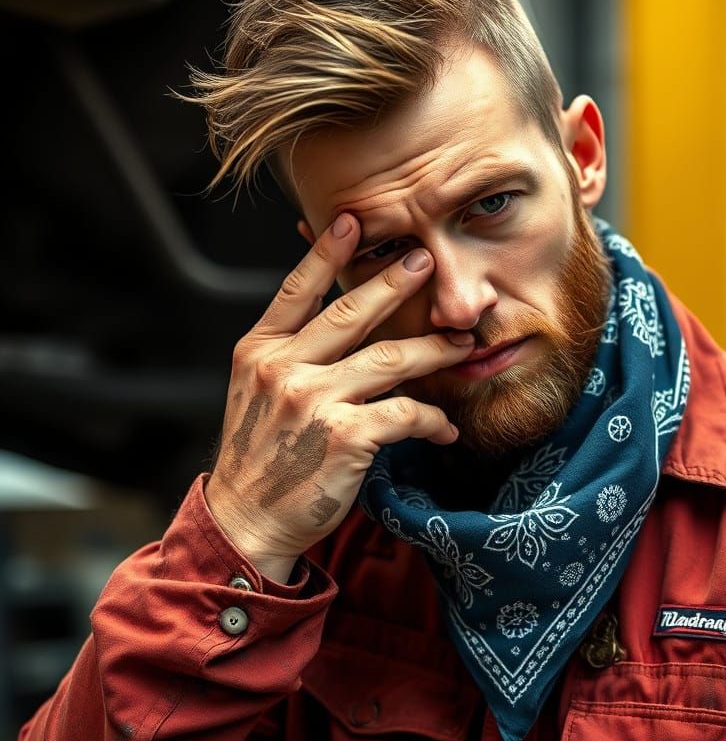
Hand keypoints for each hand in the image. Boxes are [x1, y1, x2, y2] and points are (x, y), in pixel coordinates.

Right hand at [204, 214, 473, 581]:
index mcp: (258, 352)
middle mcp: (282, 369)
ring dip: (433, 350)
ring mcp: (312, 400)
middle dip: (394, 282)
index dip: (323, 252)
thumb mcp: (257, 395)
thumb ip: (290, 356)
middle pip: (350, 313)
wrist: (247, 521)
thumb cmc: (262, 457)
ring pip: (390, 359)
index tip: (351, 219)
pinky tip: (446, 427)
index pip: (294, 291)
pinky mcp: (345, 436)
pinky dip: (432, 420)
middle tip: (426, 259)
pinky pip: (406, 413)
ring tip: (461, 343)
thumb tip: (338, 322)